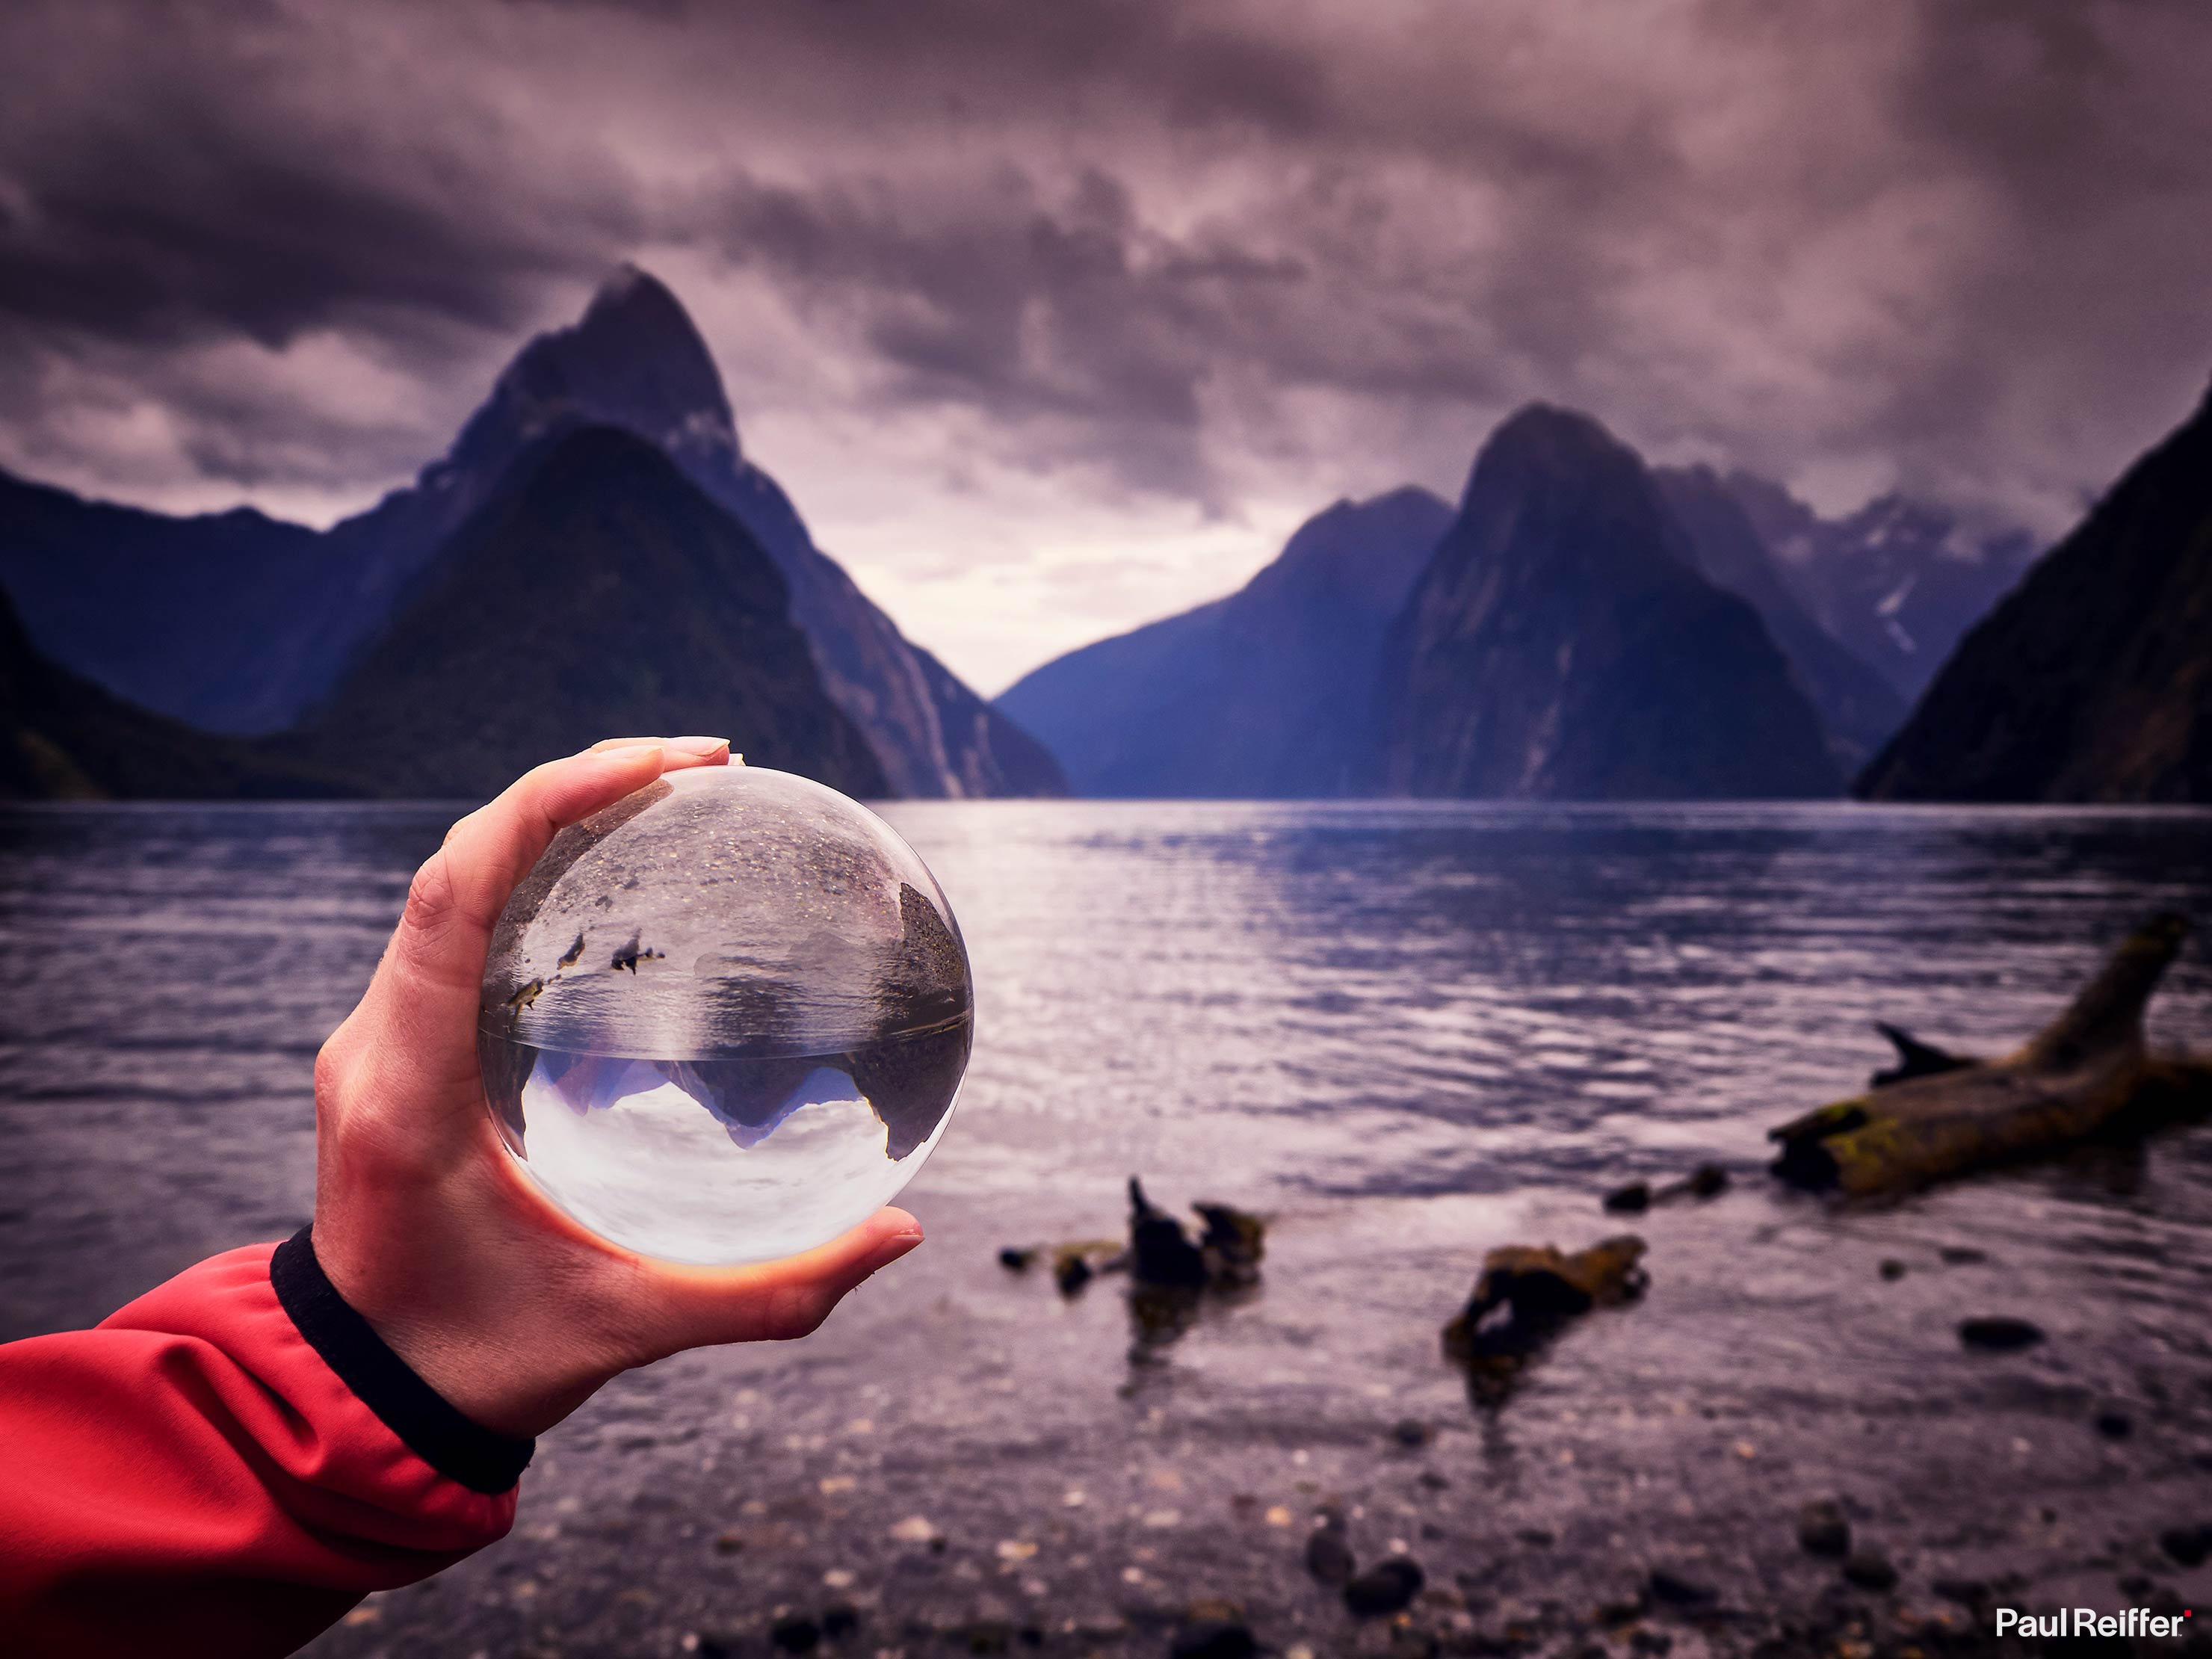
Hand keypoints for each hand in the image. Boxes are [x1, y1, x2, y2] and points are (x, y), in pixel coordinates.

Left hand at [309, 739, 924, 1436]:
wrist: (362, 1395)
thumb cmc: (484, 1361)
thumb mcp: (628, 1328)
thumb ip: (769, 1291)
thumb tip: (903, 1235)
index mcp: (408, 1089)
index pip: (454, 893)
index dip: (549, 802)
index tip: (667, 765)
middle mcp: (375, 1043)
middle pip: (458, 860)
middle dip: (575, 784)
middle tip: (709, 762)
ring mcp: (375, 1039)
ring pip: (453, 882)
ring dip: (553, 820)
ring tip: (673, 792)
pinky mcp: (392, 1046)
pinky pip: (455, 923)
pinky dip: (534, 873)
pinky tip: (621, 877)